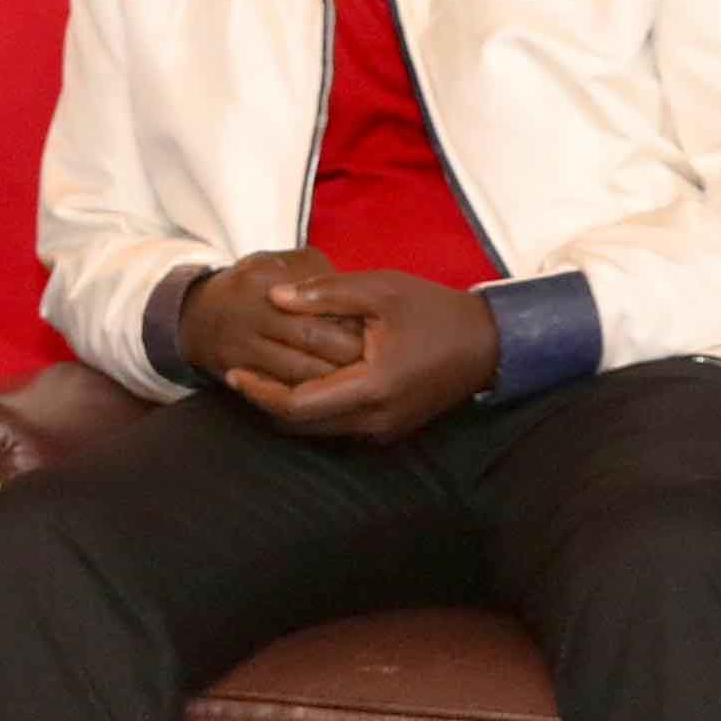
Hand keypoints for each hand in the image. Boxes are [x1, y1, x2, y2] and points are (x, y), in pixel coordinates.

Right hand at [178, 252, 372, 390]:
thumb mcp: (284, 264)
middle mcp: (254, 312)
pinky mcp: (235, 372)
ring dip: (334, 379)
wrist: (196, 315)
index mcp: (269, 279)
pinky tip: (329, 393)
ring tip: (359, 378)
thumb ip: (322, 278)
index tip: (375, 328)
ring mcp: (242, 345)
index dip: (355, 320)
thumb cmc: (256, 287)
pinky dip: (309, 395)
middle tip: (375, 359)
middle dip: (351, 354)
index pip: (324, 303)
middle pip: (316, 341)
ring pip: (301, 374)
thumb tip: (358, 303)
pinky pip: (280, 393)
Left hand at [230, 270, 496, 444]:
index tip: (233, 372)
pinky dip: (313, 409)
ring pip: (319, 429)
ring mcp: (385, 430)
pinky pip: (339, 426)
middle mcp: (376, 419)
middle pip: (303, 424)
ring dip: (287, 407)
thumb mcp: (379, 290)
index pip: (299, 405)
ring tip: (258, 377)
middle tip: (237, 375)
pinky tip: (297, 382)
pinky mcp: (390, 428)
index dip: (260, 392)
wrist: (487, 342)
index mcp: (373, 386)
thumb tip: (274, 298)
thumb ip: (325, 294)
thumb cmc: (433, 310)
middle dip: (266, 402)